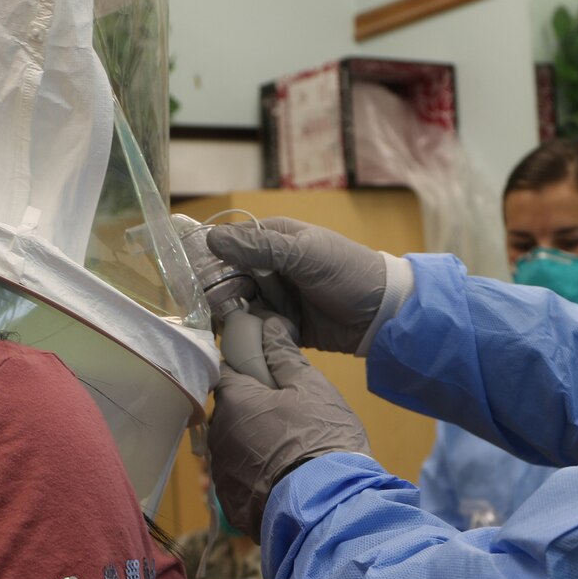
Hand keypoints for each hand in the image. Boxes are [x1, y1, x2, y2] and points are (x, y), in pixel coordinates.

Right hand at [204, 217, 387, 354]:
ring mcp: (276, 297)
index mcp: (272, 239)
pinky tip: (250, 338)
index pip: (228, 245)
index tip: (196, 275)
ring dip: (239, 315)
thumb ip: (258, 247)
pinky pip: (256, 330)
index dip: (211, 259)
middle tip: (227, 304)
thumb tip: (212, 239)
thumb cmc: (347, 272)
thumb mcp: (303, 253)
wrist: (382, 313)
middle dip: (225, 292)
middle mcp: (269, 267)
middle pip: (229, 279)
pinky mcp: (282, 325)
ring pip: (239, 306)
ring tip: (245, 321)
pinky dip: (252, 334)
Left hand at [209, 317, 368, 539]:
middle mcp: (217, 436)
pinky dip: (257, 478)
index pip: (227, 370)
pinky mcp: (230, 504)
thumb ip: (284, 356)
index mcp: (233, 400)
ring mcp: (220, 474)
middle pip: (230, 412)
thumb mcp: (311, 388)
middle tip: (289, 418)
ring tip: (290, 454)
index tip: (268, 373)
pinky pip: (240, 482)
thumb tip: (268, 326)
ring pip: (234, 448)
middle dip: (252, 411)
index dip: (247, 368)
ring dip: (253, 446)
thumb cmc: (321, 438)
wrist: (326, 507)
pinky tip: (283, 480)